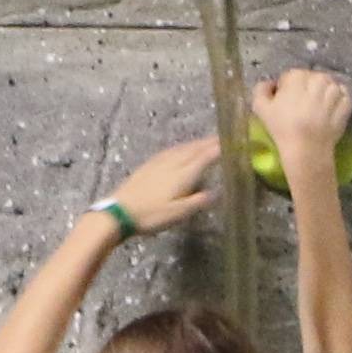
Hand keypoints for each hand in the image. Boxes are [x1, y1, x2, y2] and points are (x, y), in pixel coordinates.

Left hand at [101, 135, 221, 233]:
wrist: (119, 211)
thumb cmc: (151, 215)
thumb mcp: (178, 214)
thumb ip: (198, 201)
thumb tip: (218, 192)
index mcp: (183, 174)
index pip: (204, 157)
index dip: (218, 149)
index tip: (232, 143)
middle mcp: (173, 163)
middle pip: (194, 149)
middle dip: (208, 142)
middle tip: (222, 137)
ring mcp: (159, 162)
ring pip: (182, 148)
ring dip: (196, 143)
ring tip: (206, 141)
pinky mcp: (149, 165)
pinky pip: (171, 150)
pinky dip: (181, 147)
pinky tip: (181, 149)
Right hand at [253, 65, 351, 169]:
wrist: (306, 150)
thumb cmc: (282, 128)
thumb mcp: (260, 107)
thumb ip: (261, 89)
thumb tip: (271, 83)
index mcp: (298, 77)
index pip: (292, 76)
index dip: (288, 88)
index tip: (287, 101)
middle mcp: (318, 80)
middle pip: (314, 78)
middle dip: (309, 88)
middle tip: (303, 106)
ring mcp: (334, 93)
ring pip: (330, 85)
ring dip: (325, 93)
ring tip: (318, 108)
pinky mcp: (346, 106)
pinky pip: (344, 97)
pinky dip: (339, 101)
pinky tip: (330, 110)